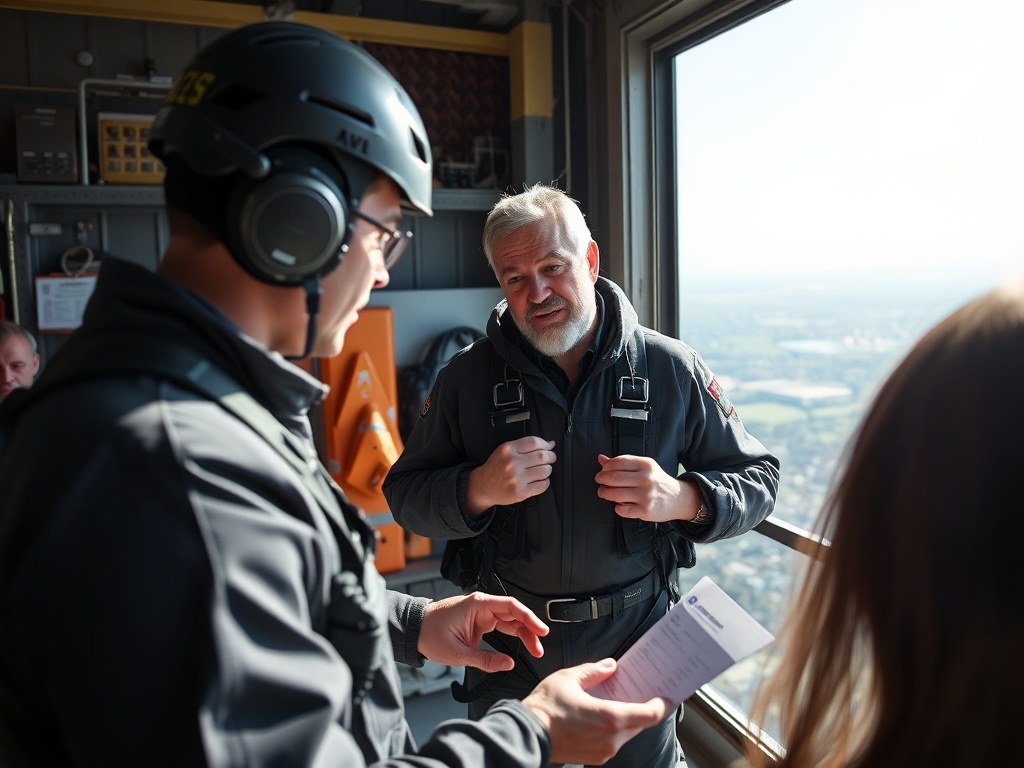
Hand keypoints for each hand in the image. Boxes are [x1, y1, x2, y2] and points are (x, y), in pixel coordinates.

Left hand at [417, 592, 548, 672]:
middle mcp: (482, 605)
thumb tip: (508, 664)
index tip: (542, 631)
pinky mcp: (479, 620)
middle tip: (539, 648)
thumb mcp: (457, 653)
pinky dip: (513, 634)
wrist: (415, 630)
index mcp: (478, 605)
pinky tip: (521, 645)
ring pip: (510, 620)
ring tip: (534, 650)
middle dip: (529, 630)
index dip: (529, 618)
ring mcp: (481, 612)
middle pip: (514, 614)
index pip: (511, 606)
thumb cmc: (431, 635)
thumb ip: (485, 660)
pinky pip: (501, 625)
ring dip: (523, 634)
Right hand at [465, 436, 556, 516]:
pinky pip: (542, 485)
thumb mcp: (504, 451)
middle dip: (551, 457)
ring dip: (548, 469)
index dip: (545, 444)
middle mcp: (512, 463)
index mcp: (507, 450)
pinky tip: (539, 480)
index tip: (549, 447)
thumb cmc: (496, 468)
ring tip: (543, 470)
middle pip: (542, 456)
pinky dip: (545, 482)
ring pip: (545, 471)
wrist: (483, 486)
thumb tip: (549, 443)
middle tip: (550, 458)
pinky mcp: (520, 492)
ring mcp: (516, 479)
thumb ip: (525, 445)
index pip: (534, 442)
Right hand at [523, 658, 670, 765]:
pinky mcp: (595, 758)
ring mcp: (604, 751)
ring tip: (621, 700)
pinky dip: (615, 728)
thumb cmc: (545, 707)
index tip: (667, 694)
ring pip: (627, 733)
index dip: (662, 704)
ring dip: (628, 718)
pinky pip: (614, 741)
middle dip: (645, 708)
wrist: (526, 733)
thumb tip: (610, 667)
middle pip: (641, 723)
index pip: (651, 714)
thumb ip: (594, 671)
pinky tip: (604, 715)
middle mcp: (612, 739)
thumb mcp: (569, 678)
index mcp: (611, 718)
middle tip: (645, 692)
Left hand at [595, 454, 701, 522]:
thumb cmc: (657, 481)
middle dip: (601, 480)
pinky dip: (616, 507)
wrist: (678, 498)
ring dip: (604, 493)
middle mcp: (646, 479)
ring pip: (615, 494)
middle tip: (599, 481)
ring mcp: (646, 495)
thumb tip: (601, 459)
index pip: (618, 462)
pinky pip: (622, 510)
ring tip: (603, 492)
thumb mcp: (644, 467)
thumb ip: (623, 463)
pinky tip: (618, 504)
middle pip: (613, 478)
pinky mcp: (645, 510)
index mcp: (645, 464)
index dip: (605, 467)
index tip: (602, 471)